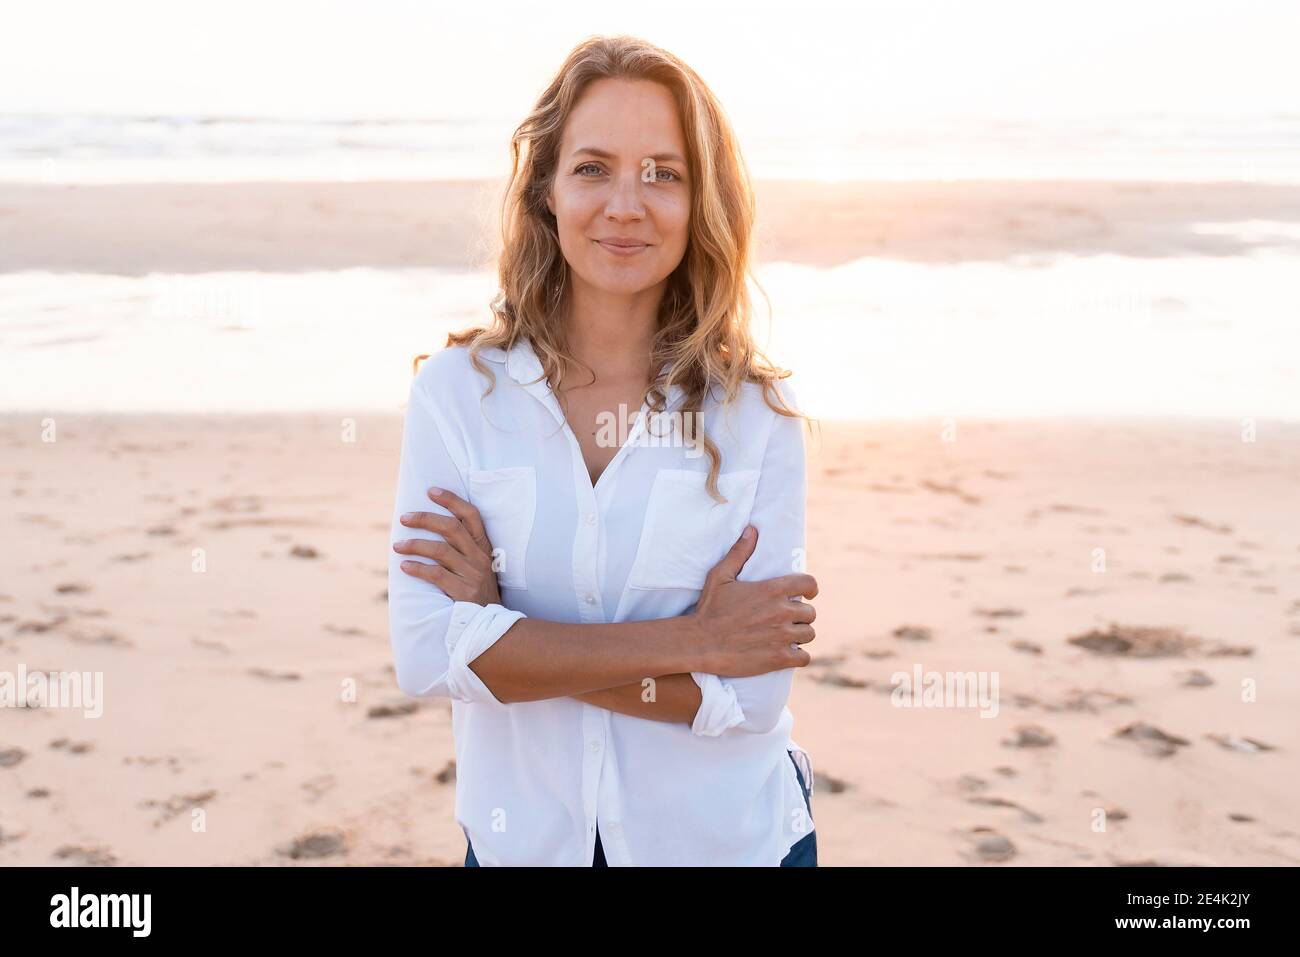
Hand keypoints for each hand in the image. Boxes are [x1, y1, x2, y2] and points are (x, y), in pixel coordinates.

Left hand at [392, 487, 501, 605]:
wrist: (491, 623)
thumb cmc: (476, 590)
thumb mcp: (476, 565)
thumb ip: (460, 548)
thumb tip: (428, 528)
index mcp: (483, 546)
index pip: (471, 515)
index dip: (451, 500)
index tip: (431, 491)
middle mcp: (479, 557)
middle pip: (452, 528)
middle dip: (425, 519)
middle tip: (404, 518)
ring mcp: (473, 574)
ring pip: (440, 550)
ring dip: (415, 545)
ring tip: (397, 546)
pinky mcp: (463, 592)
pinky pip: (436, 575)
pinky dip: (417, 568)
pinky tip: (404, 566)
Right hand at [689, 525, 816, 676]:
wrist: (700, 643)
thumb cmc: (709, 609)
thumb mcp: (720, 576)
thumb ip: (739, 553)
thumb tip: (751, 530)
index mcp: (772, 590)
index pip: (809, 584)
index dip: (811, 589)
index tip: (808, 595)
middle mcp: (782, 611)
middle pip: (810, 613)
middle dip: (800, 615)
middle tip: (787, 619)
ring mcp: (782, 636)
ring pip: (809, 634)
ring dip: (800, 635)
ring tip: (787, 636)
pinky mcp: (779, 658)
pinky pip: (804, 657)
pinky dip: (799, 656)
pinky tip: (788, 653)